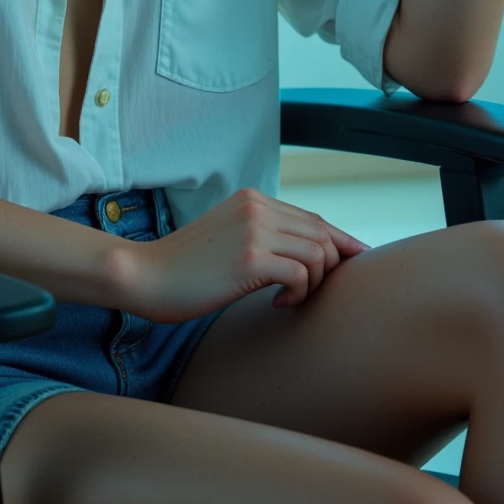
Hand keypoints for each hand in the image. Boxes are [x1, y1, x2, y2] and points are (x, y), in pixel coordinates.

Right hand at [114, 187, 370, 323]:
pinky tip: (276, 305)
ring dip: (313, 283)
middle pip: (323, 233)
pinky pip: (301, 273)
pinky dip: (298, 293)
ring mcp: (254, 229)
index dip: (341, 241)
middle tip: (308, 294)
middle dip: (330, 268)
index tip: (358, 261)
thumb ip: (262, 235)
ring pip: (318, 252)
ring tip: (287, 298)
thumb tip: (307, 254)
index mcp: (253, 199)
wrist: (144, 274)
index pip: (313, 218)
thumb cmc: (184, 268)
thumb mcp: (228, 238)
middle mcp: (257, 207)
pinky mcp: (251, 257)